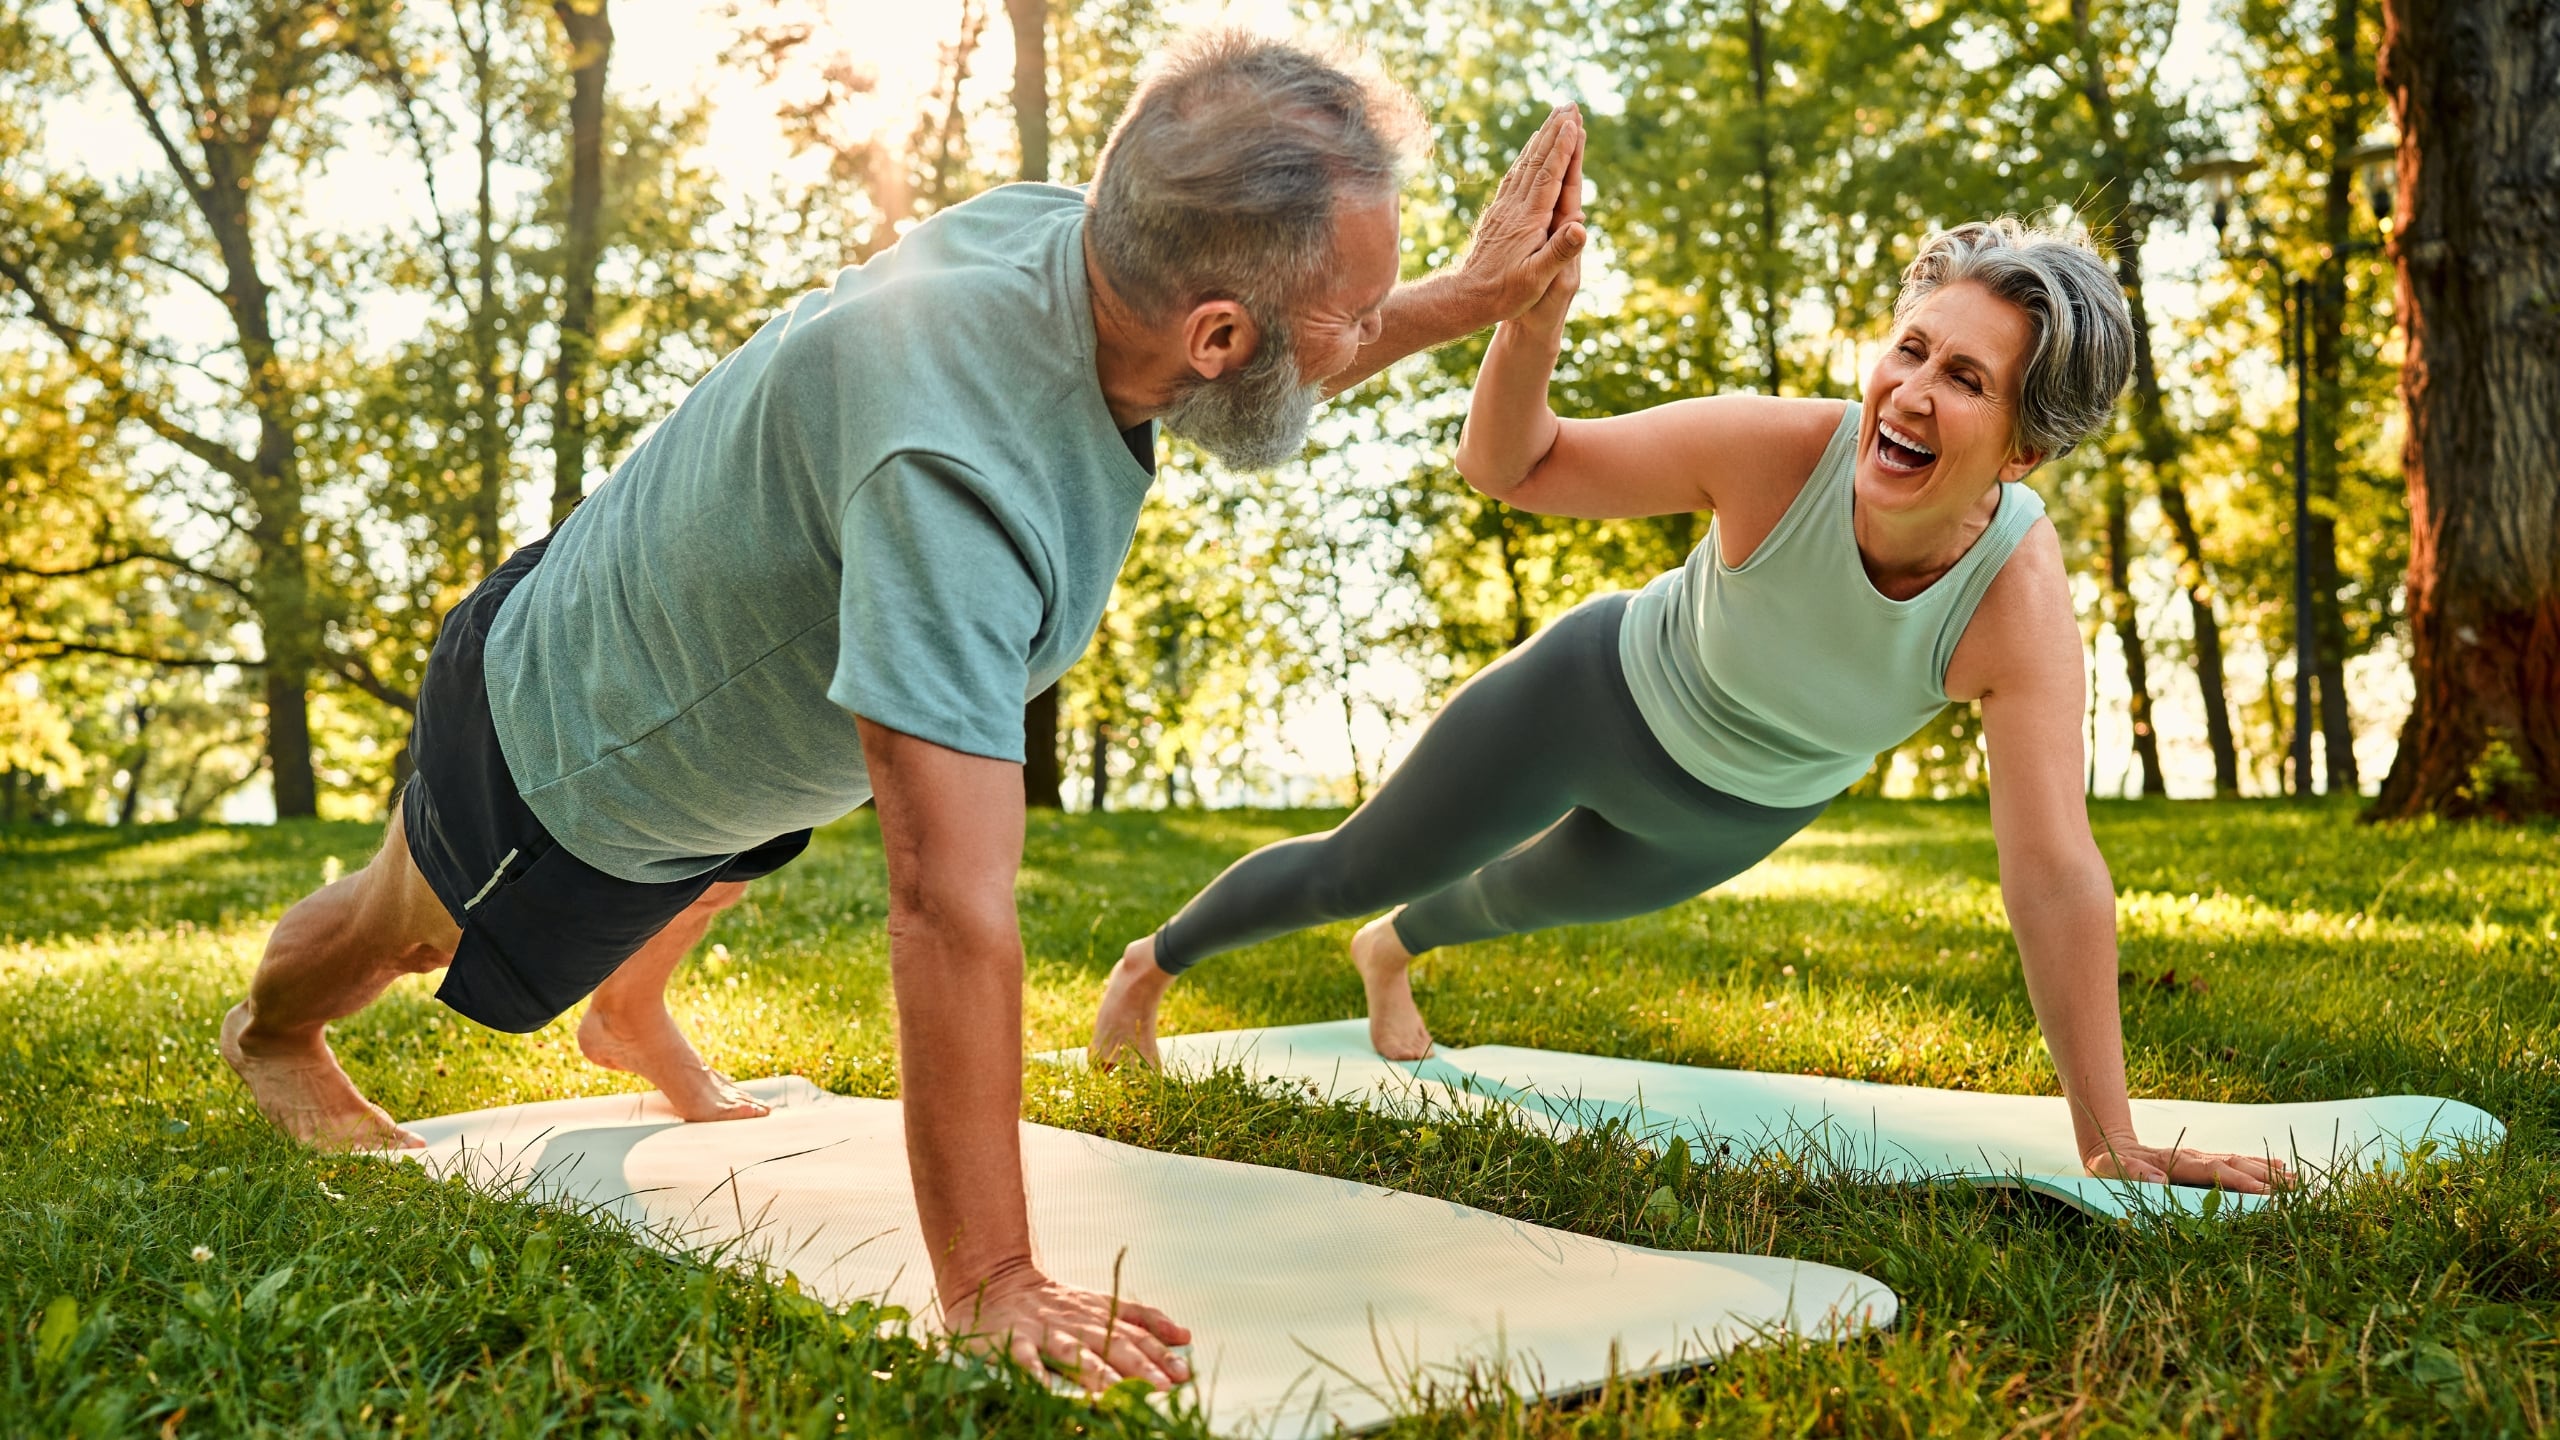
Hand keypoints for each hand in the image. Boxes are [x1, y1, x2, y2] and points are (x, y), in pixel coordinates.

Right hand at [944, 1261, 1193, 1392]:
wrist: (999, 1280)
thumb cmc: (1057, 1302)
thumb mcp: (1102, 1303)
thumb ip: (1143, 1319)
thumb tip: (1185, 1336)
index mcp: (1101, 1314)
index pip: (1137, 1334)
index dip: (1160, 1354)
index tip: (1183, 1374)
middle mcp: (1078, 1322)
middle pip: (1112, 1345)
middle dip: (1139, 1368)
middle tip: (1162, 1389)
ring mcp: (1046, 1330)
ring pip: (1075, 1353)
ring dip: (1097, 1374)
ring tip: (1117, 1394)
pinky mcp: (1014, 1340)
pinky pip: (1025, 1358)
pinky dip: (1034, 1374)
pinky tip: (1047, 1390)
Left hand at [1460, 103, 1589, 330]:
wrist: (1467, 298)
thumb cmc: (1505, 293)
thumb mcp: (1537, 278)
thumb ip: (1559, 251)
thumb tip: (1582, 226)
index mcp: (1529, 220)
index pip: (1550, 176)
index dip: (1563, 148)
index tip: (1574, 122)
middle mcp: (1515, 208)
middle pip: (1537, 161)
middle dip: (1554, 131)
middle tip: (1569, 105)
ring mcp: (1504, 209)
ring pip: (1525, 165)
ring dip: (1541, 139)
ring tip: (1554, 118)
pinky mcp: (1497, 214)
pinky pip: (1514, 178)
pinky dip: (1526, 158)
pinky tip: (1530, 152)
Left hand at [2083, 1135, 2294, 1193]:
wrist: (2108, 1146)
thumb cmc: (2106, 1165)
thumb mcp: (2107, 1169)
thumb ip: (2133, 1174)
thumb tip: (2160, 1180)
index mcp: (2172, 1162)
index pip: (2211, 1172)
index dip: (2237, 1182)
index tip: (2264, 1191)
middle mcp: (2191, 1157)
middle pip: (2232, 1165)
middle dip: (2263, 1178)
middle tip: (2293, 1190)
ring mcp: (2198, 1158)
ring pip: (2238, 1162)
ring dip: (2266, 1171)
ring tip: (2296, 1180)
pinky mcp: (2201, 1162)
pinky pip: (2233, 1162)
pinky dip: (2256, 1164)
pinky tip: (2278, 1167)